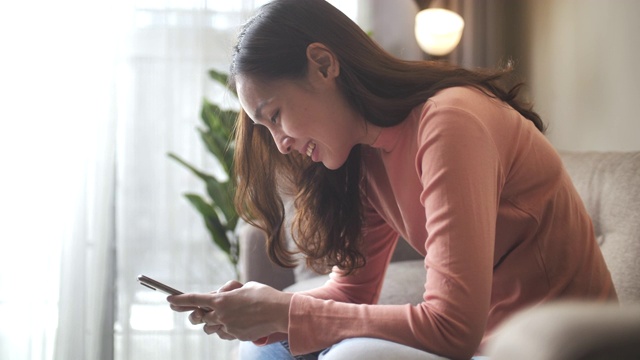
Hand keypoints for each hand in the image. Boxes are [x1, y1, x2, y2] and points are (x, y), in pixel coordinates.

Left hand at [167, 281, 292, 341]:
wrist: (279, 312)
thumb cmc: (263, 295)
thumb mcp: (244, 286)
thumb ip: (229, 291)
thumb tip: (220, 295)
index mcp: (221, 299)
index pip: (194, 299)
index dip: (179, 300)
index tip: (169, 300)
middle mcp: (221, 314)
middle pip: (199, 318)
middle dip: (195, 315)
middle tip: (197, 312)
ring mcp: (228, 327)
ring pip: (209, 328)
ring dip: (211, 322)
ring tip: (221, 316)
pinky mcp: (236, 336)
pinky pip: (223, 334)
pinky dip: (223, 329)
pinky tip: (233, 323)